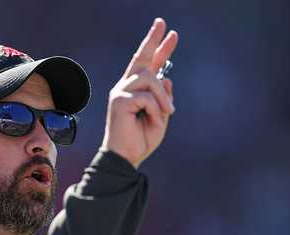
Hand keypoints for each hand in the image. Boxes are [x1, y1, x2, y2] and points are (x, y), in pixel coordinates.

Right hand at [100, 18, 178, 168]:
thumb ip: (163, 99)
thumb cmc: (140, 140)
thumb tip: (167, 79)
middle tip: (162, 22)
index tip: (169, 33)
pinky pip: (148, 97)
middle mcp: (125, 87)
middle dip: (153, 39)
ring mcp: (120, 92)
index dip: (159, 49)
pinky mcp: (119, 100)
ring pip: (151, 79)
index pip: (148, 65)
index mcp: (135, 91)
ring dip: (164, 97)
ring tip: (167, 113)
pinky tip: (153, 120)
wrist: (126, 158)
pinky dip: (157, 110)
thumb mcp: (160, 117)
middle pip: (142, 58)